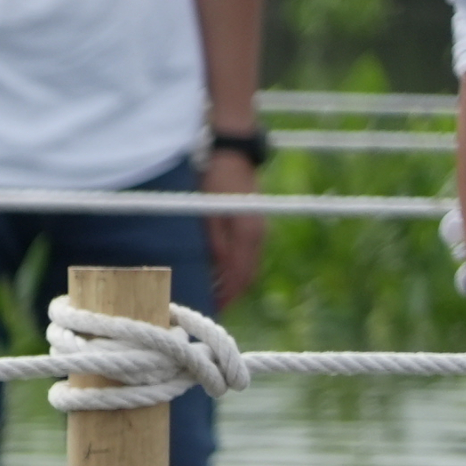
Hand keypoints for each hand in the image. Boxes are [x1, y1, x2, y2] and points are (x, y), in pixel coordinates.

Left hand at [203, 147, 266, 305]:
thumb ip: (213, 242)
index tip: (210, 312)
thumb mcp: (206, 212)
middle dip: (229, 296)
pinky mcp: (254, 226)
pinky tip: (217, 277)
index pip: (239, 278)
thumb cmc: (213, 180)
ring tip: (211, 298)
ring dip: (232, 285)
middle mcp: (258, 235)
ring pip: (248, 269)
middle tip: (207, 310)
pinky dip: (234, 271)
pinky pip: (247, 257)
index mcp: (248, 234)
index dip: (225, 298)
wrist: (231, 153)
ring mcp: (258, 231)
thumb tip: (216, 271)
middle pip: (246, 278)